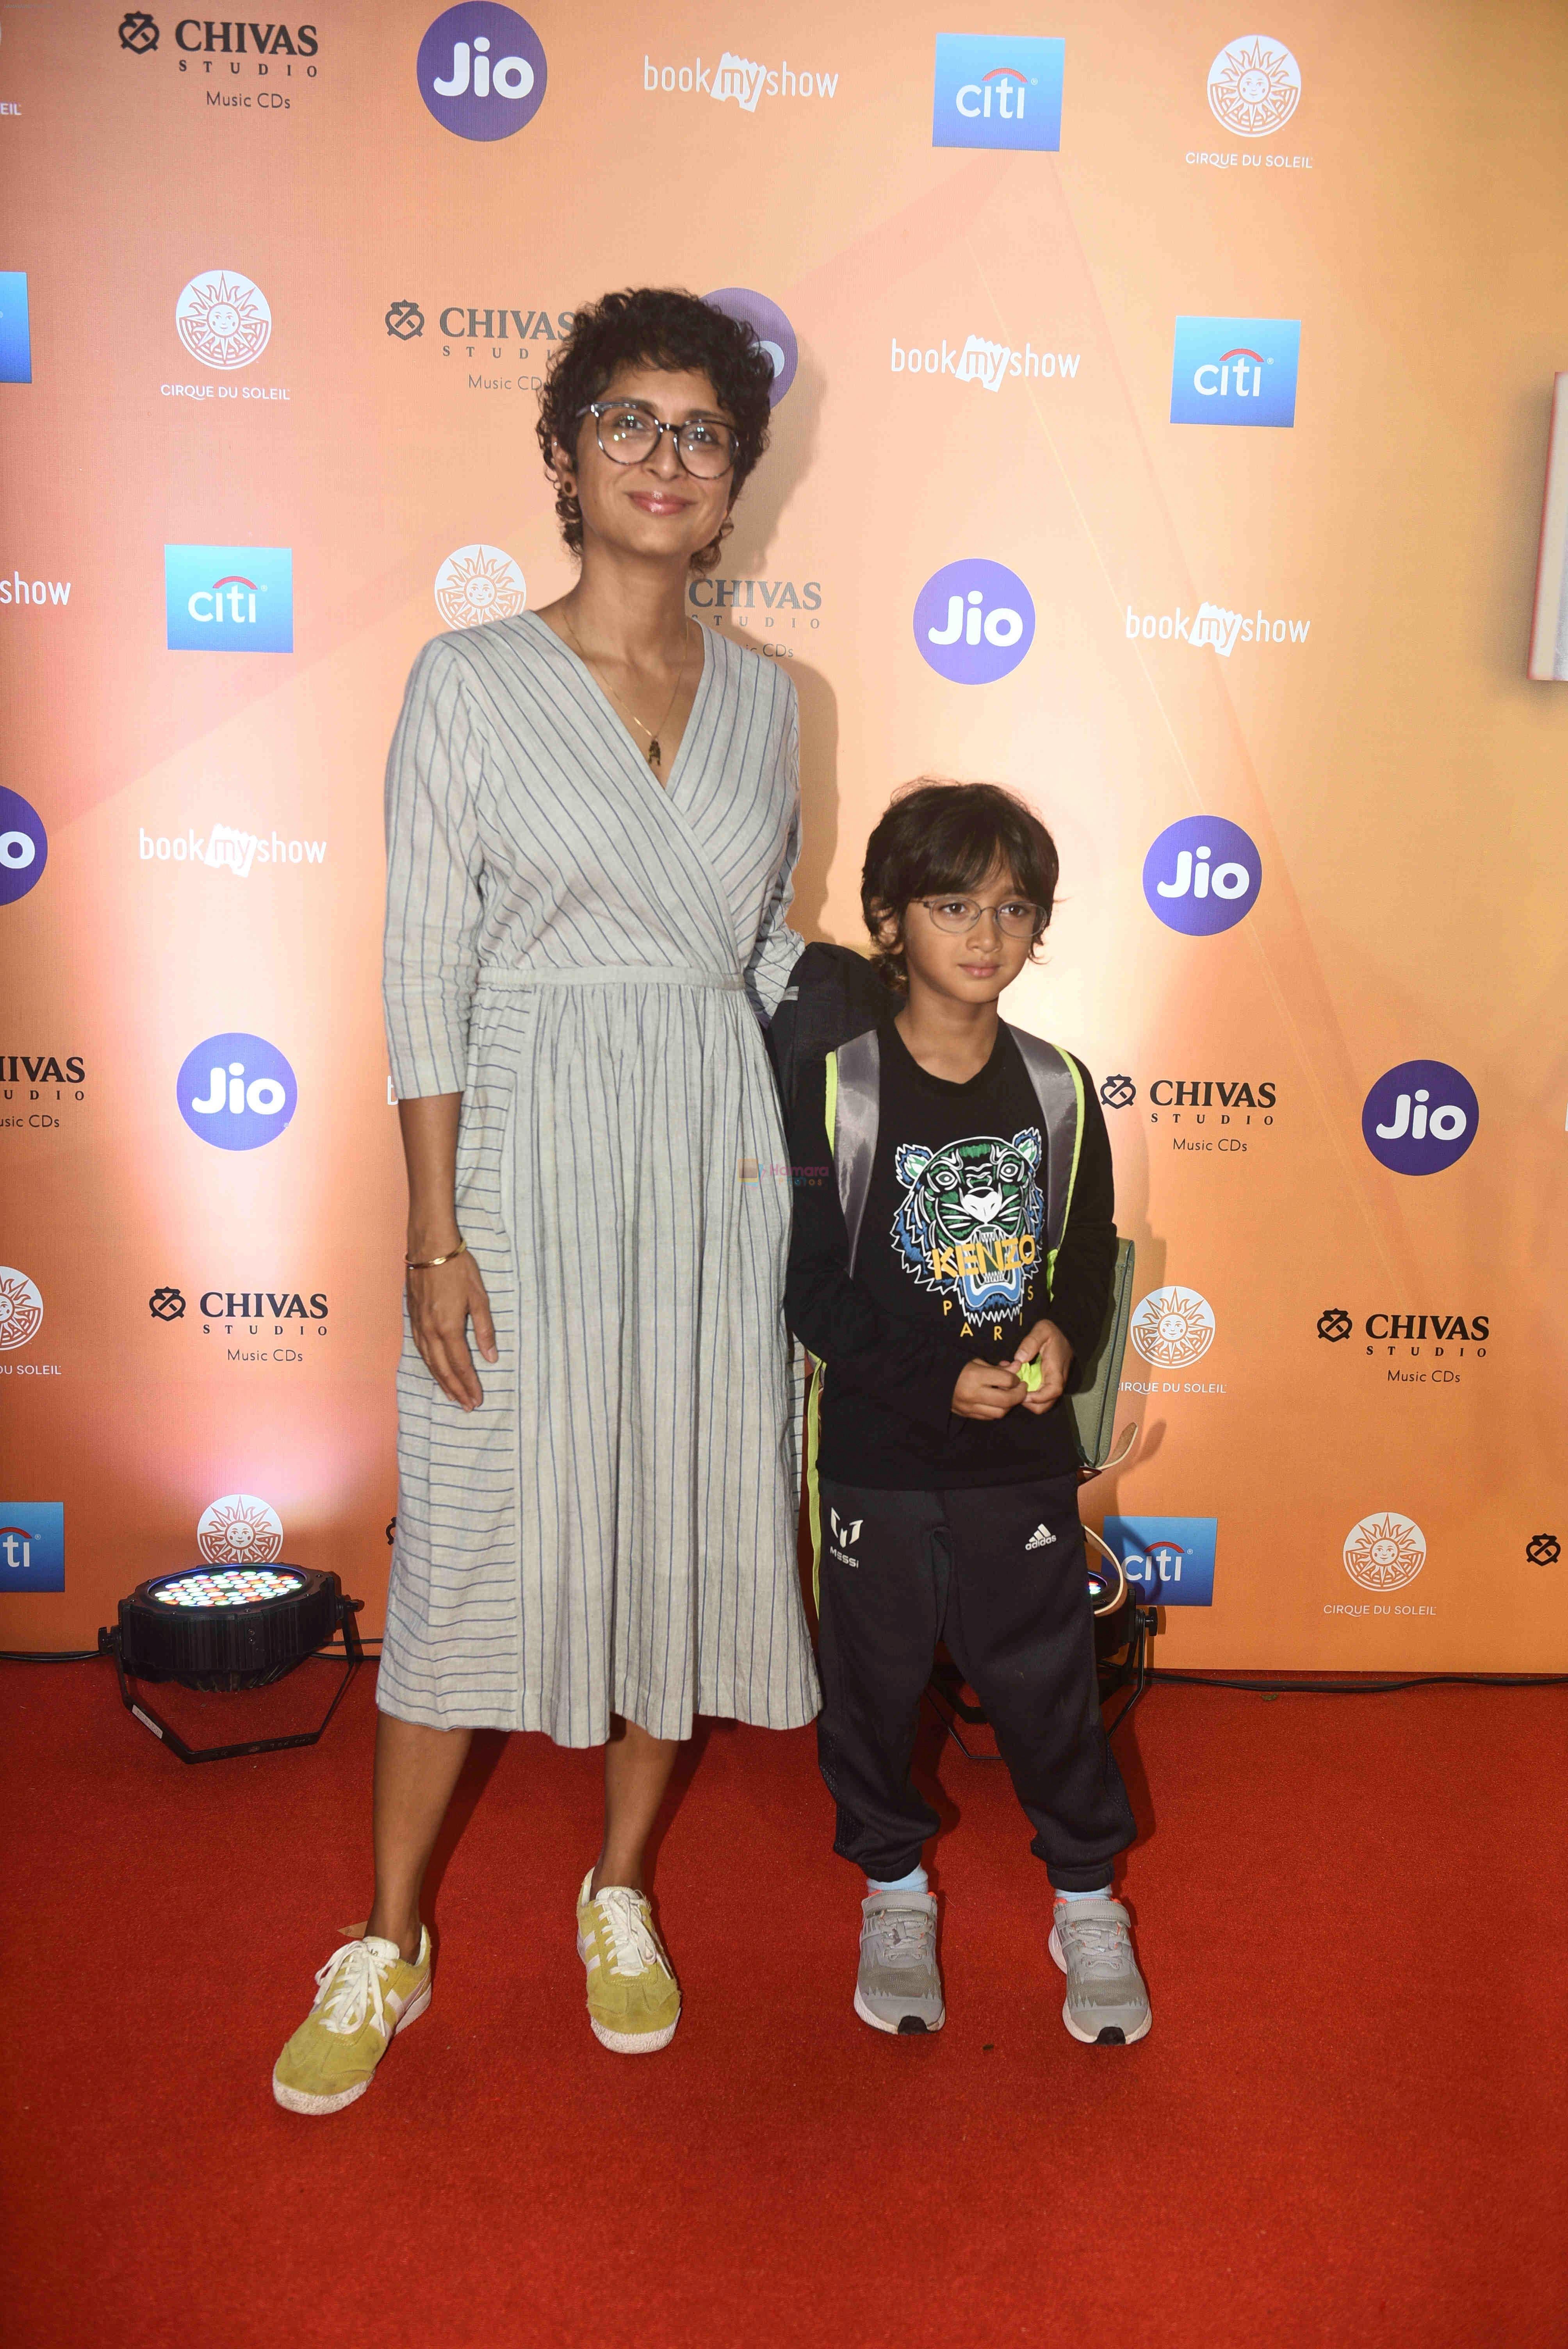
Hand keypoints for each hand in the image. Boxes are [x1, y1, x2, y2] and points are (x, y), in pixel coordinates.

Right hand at [406, 1250, 496, 1411]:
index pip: (461, 1364)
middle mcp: (430, 1331)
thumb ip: (484, 1329)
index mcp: (449, 1327)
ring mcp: (419, 1326)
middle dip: (456, 1390)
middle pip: (444, 1369)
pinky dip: (430, 1365)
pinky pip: (421, 1350)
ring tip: (452, 1396)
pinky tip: (435, 1370)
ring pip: (430, 1362)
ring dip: (442, 1381)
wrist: (429, 1247)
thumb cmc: (458, 1268)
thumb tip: (491, 1357)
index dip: (470, 1384)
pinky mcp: (413, 1319)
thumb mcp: (479, 1297)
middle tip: (467, 1406)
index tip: (478, 1399)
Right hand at [952, 1359, 1028, 1420]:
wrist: (934, 1381)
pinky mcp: (968, 1415)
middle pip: (1007, 1400)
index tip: (1016, 1377)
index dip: (1016, 1379)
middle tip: (1021, 1388)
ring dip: (1009, 1405)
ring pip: (1000, 1412)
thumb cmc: (958, 1368)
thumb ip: (998, 1368)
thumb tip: (1018, 1367)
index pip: (1006, 1381)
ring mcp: (970, 1407)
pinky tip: (997, 1403)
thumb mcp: (977, 1362)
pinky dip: (997, 1410)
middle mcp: (973, 1394)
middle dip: (1019, 1394)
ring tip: (1009, 1396)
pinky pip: (989, 1417)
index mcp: (975, 1376)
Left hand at [1010, 1319, 1072, 1412]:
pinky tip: (1017, 1380)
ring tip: (1013, 1385)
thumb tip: (1020, 1358)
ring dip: (1026, 1399)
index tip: (1023, 1394)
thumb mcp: (1043, 1330)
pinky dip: (1026, 1394)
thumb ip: (1031, 1342)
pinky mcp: (1046, 1384)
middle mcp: (1056, 1381)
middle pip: (1046, 1405)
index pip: (1053, 1391)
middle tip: (1013, 1390)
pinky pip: (1037, 1396)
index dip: (1038, 1397)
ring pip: (1041, 1404)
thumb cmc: (1054, 1333)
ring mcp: (1051, 1384)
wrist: (1064, 1334)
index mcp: (1056, 1369)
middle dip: (1029, 1403)